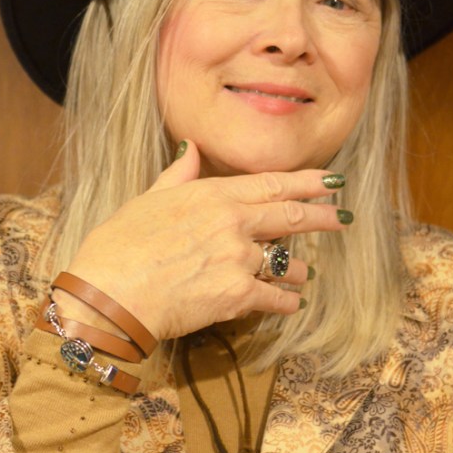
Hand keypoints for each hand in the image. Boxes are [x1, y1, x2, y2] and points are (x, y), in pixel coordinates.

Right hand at [63, 140, 350, 341]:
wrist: (109, 296)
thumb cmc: (118, 246)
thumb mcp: (147, 200)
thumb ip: (178, 175)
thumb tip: (191, 149)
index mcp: (212, 194)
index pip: (272, 184)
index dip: (307, 182)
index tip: (331, 181)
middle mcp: (233, 223)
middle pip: (291, 217)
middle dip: (322, 217)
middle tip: (342, 218)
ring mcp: (238, 259)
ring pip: (286, 262)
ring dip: (298, 268)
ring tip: (305, 273)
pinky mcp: (237, 296)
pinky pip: (275, 298)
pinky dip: (286, 301)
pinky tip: (291, 303)